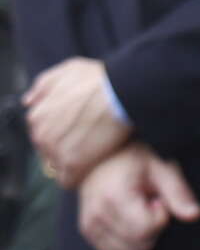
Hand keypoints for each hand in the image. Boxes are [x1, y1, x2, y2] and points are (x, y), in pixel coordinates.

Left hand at [26, 58, 131, 189]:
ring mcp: (55, 151)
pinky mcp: (73, 164)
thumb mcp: (67, 70)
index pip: (43, 133)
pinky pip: (68, 179)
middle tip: (90, 139)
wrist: (122, 90)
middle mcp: (40, 135)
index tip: (81, 127)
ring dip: (73, 161)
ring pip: (58, 166)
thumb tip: (28, 101)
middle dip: (66, 147)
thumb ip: (43, 85)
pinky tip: (93, 164)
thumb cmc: (99, 78)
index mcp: (36, 116)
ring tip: (95, 151)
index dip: (62, 131)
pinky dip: (79, 175)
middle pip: (49, 151)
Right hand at [75, 143, 198, 249]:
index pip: (146, 229)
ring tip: (139, 212)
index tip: (158, 199)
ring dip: (143, 238)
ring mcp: (90, 226)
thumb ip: (179, 193)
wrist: (99, 157)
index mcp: (115, 197)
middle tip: (150, 204)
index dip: (161, 216)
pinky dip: (130, 244)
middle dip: (154, 227)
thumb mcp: (162, 170)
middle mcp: (97, 215)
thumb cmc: (133, 160)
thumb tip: (195, 215)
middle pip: (140, 244)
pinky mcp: (88, 233)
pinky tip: (130, 221)